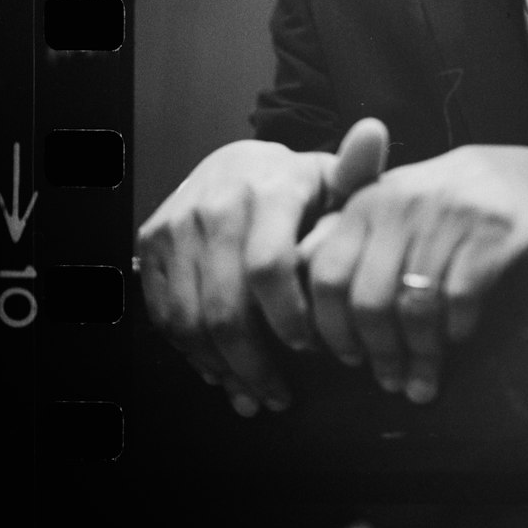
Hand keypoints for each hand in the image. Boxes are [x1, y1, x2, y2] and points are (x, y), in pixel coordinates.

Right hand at [137, 118, 388, 415]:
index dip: (288, 317)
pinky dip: (191, 353)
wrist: (235, 164)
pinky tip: (221, 372)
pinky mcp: (152, 243)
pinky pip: (165, 314)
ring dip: (223, 367)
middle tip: (280, 395)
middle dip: (255, 362)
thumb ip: (358, 172)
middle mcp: (216, 204)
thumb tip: (375, 132)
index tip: (311, 348)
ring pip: (191, 318)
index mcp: (269, 189)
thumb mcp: (333, 179)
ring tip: (254, 393)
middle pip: (226, 306)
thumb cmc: (298, 187)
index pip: (269, 267)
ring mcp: (178, 225)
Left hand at [297, 145, 527, 403]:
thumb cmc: (443, 200)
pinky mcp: (494, 234)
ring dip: (418, 356)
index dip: (330, 328)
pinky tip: (458, 338)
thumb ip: (345, 238)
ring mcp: (450, 217)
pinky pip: (460, 301)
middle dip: (377, 353)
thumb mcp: (390, 205)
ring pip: (415, 308)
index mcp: (369, 201)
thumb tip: (300, 290)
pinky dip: (456, 331)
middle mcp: (403, 205)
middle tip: (388, 379)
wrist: (521, 174)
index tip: (345, 358)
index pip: (328, 276)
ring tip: (421, 380)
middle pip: (369, 302)